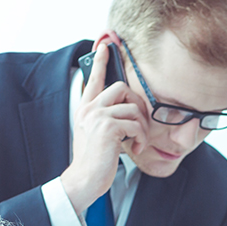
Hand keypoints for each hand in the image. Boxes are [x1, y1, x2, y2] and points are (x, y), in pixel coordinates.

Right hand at [61, 42, 149, 214]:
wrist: (85, 179)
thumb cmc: (93, 160)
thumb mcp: (95, 134)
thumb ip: (105, 118)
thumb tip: (126, 110)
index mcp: (85, 109)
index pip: (93, 79)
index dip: (101, 62)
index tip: (106, 46)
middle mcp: (89, 109)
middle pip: (121, 88)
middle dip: (137, 103)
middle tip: (140, 122)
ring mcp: (98, 117)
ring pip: (133, 108)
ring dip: (141, 127)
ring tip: (137, 141)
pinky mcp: (108, 128)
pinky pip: (136, 124)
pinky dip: (141, 138)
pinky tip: (135, 148)